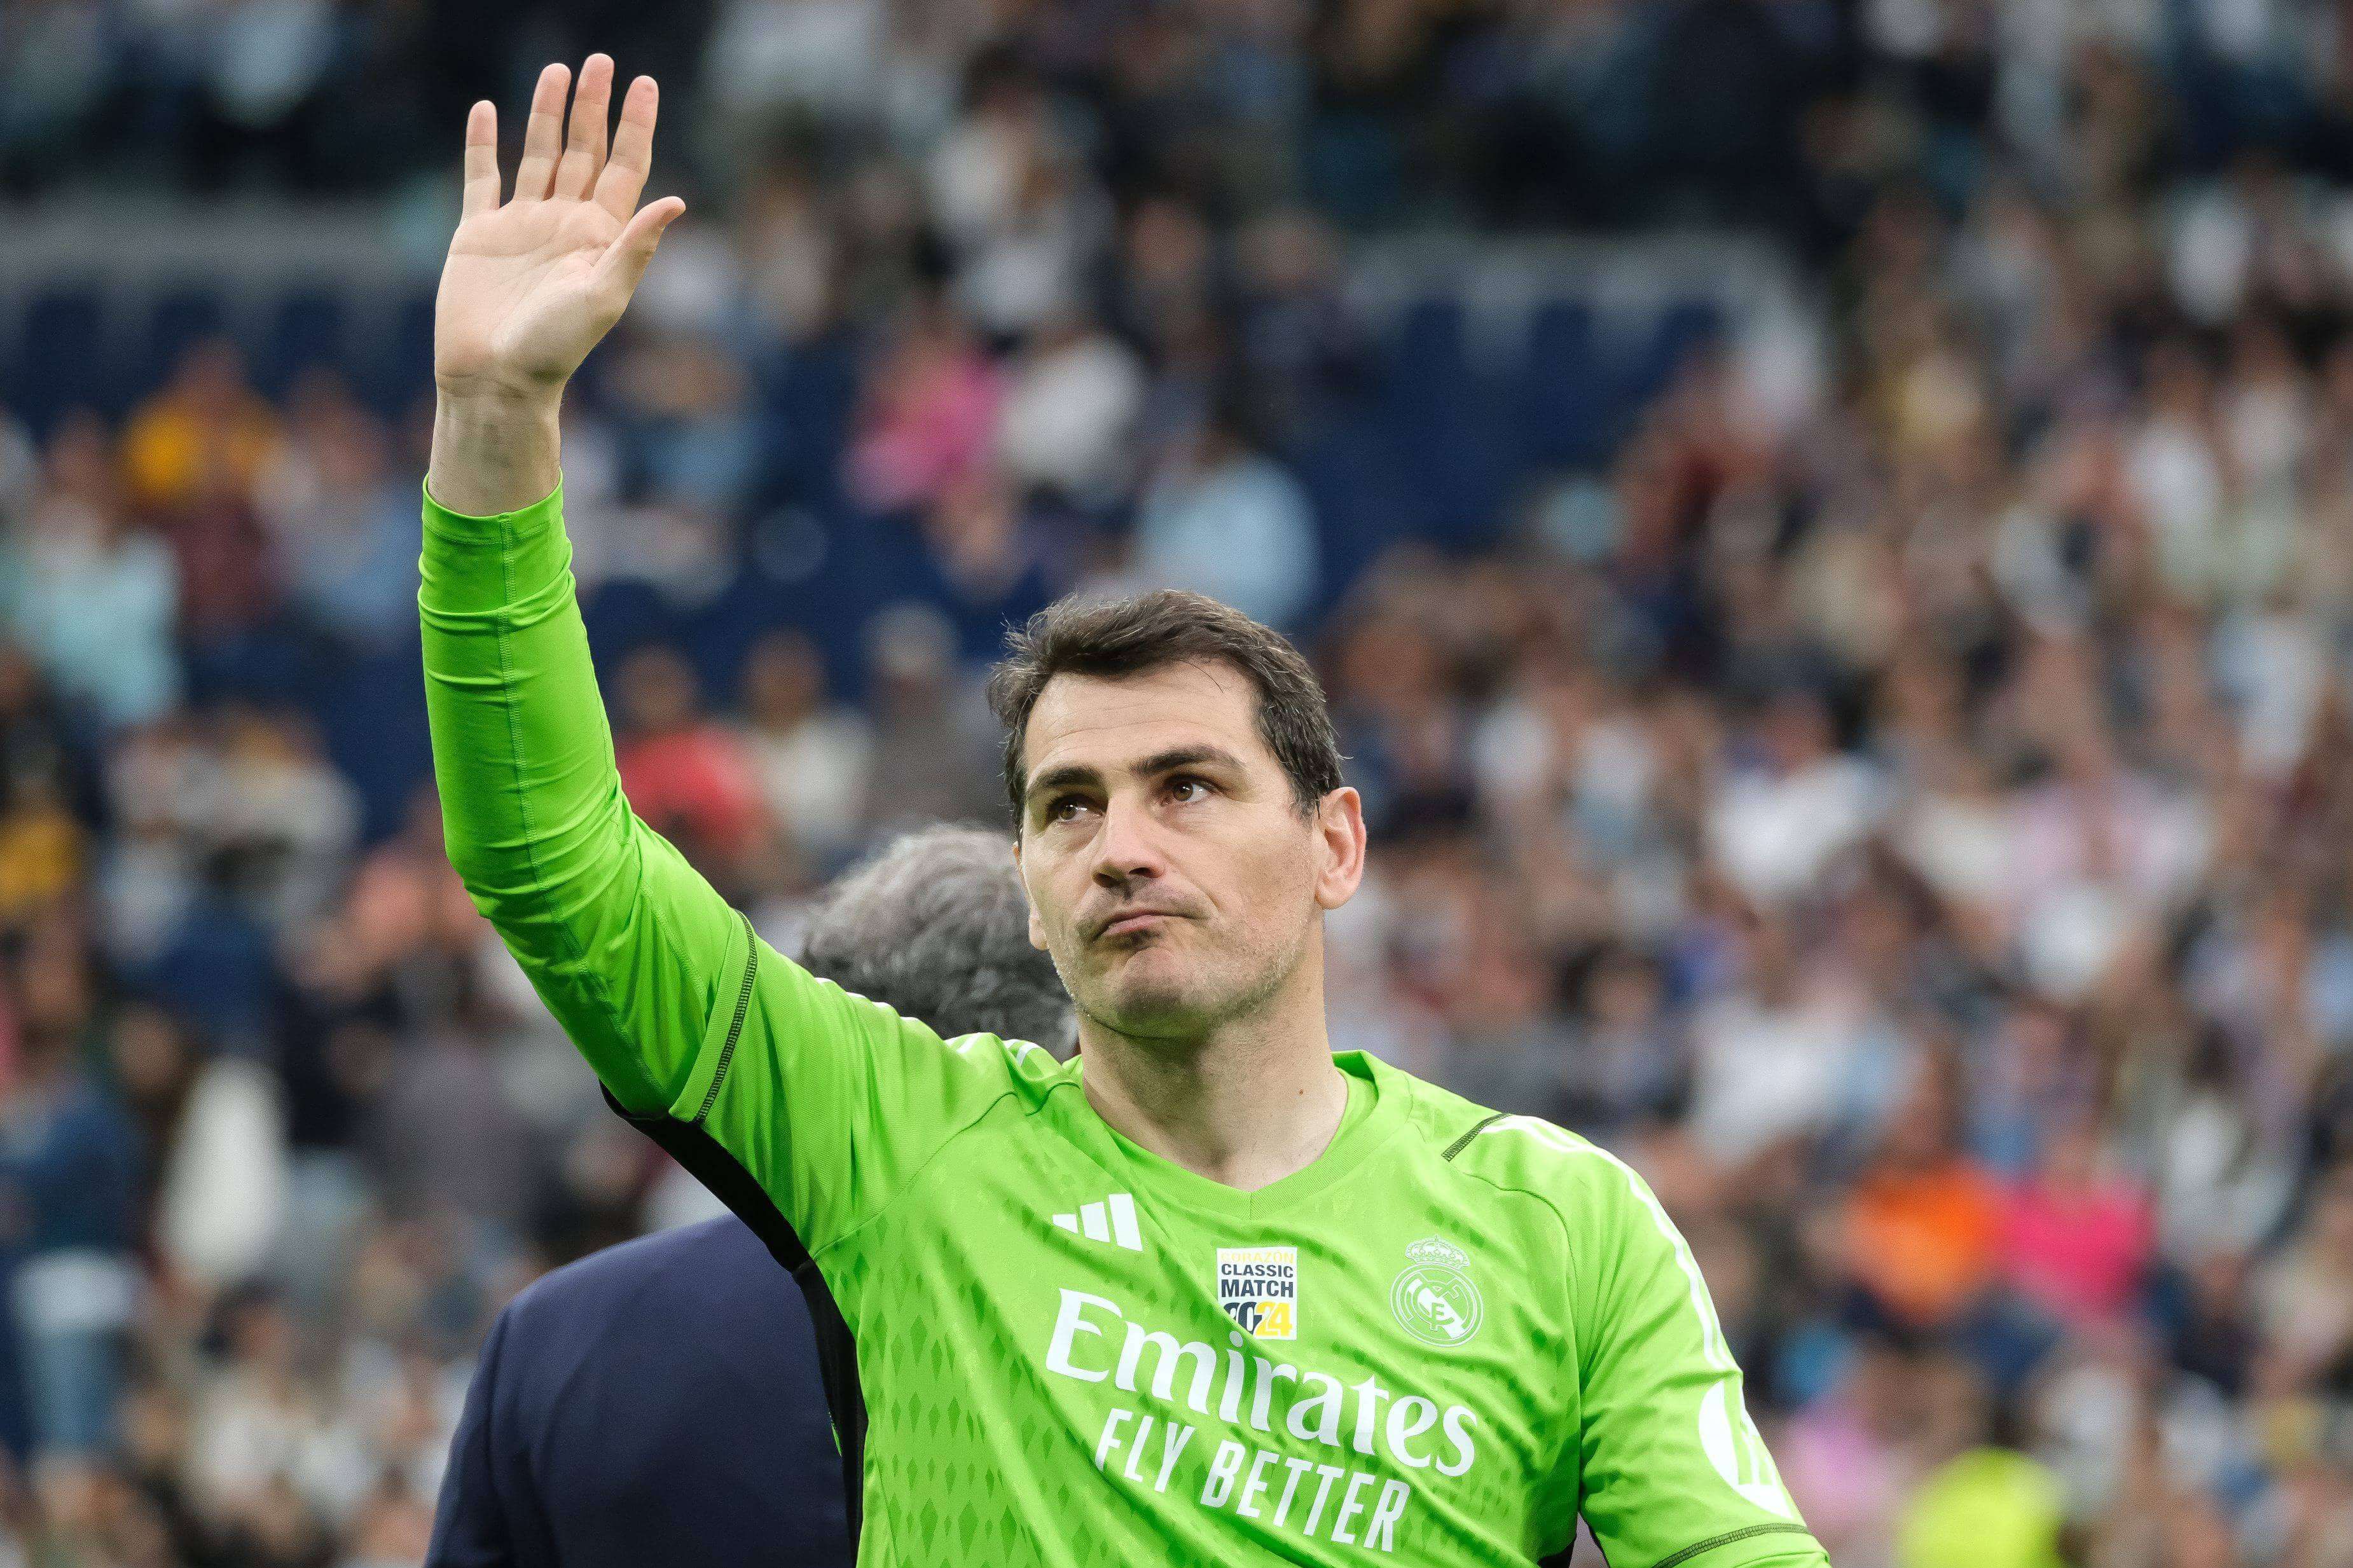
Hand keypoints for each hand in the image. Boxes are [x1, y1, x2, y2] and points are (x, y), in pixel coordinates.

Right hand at [433, 55, 684, 402]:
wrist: (495, 378)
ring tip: (555, 70)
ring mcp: (522, 225)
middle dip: (592, 107)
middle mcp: (564, 223)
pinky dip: (484, 144)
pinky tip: (488, 110)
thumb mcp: (604, 296)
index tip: (644, 83)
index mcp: (600, 236)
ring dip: (546, 113)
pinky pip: (482, 178)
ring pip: (538, 155)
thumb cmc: (555, 347)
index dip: (635, 125)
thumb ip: (637, 247)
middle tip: (599, 60)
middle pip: (584, 151)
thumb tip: (677, 200)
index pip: (624, 167)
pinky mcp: (479, 233)